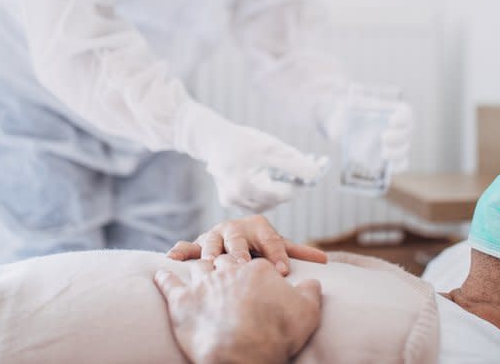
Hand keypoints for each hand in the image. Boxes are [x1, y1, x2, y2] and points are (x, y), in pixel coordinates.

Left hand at [154, 257, 321, 363]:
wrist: (244, 354)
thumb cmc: (278, 334)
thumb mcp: (308, 311)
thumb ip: (310, 292)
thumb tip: (313, 281)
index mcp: (258, 269)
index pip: (256, 263)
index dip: (257, 271)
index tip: (256, 280)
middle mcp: (228, 270)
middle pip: (225, 260)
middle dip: (226, 262)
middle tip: (225, 268)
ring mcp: (203, 284)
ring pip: (198, 266)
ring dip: (196, 265)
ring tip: (194, 266)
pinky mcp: (181, 301)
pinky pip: (168, 283)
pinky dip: (164, 277)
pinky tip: (162, 271)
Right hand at [166, 215, 327, 274]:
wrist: (233, 237)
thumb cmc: (259, 246)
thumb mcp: (278, 247)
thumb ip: (297, 252)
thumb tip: (326, 260)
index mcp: (258, 226)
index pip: (271, 239)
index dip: (277, 254)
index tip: (283, 271)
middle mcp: (235, 228)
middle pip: (238, 239)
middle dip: (241, 251)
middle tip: (244, 263)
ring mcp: (215, 235)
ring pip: (211, 241)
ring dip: (211, 250)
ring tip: (212, 262)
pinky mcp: (198, 244)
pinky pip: (188, 246)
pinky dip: (181, 251)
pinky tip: (173, 258)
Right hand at [177, 102, 322, 211]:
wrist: (212, 139)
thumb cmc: (242, 140)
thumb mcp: (270, 147)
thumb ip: (294, 162)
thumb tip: (316, 174)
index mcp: (243, 187)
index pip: (284, 193)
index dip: (302, 181)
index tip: (318, 169)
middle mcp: (236, 200)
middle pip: (277, 198)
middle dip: (295, 182)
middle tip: (313, 165)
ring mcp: (233, 203)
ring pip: (270, 201)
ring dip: (284, 186)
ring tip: (295, 169)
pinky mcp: (232, 202)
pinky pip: (259, 199)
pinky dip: (270, 189)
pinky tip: (275, 175)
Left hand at [322, 87, 413, 173]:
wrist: (340, 128)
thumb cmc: (345, 114)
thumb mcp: (343, 108)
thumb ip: (345, 107)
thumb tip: (344, 107)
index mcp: (389, 111)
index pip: (405, 113)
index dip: (403, 118)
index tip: (391, 121)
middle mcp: (395, 127)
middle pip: (407, 131)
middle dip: (398, 136)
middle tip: (383, 137)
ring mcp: (392, 144)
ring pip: (404, 149)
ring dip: (397, 153)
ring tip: (384, 154)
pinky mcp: (387, 159)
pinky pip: (400, 165)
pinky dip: (398, 167)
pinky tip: (389, 168)